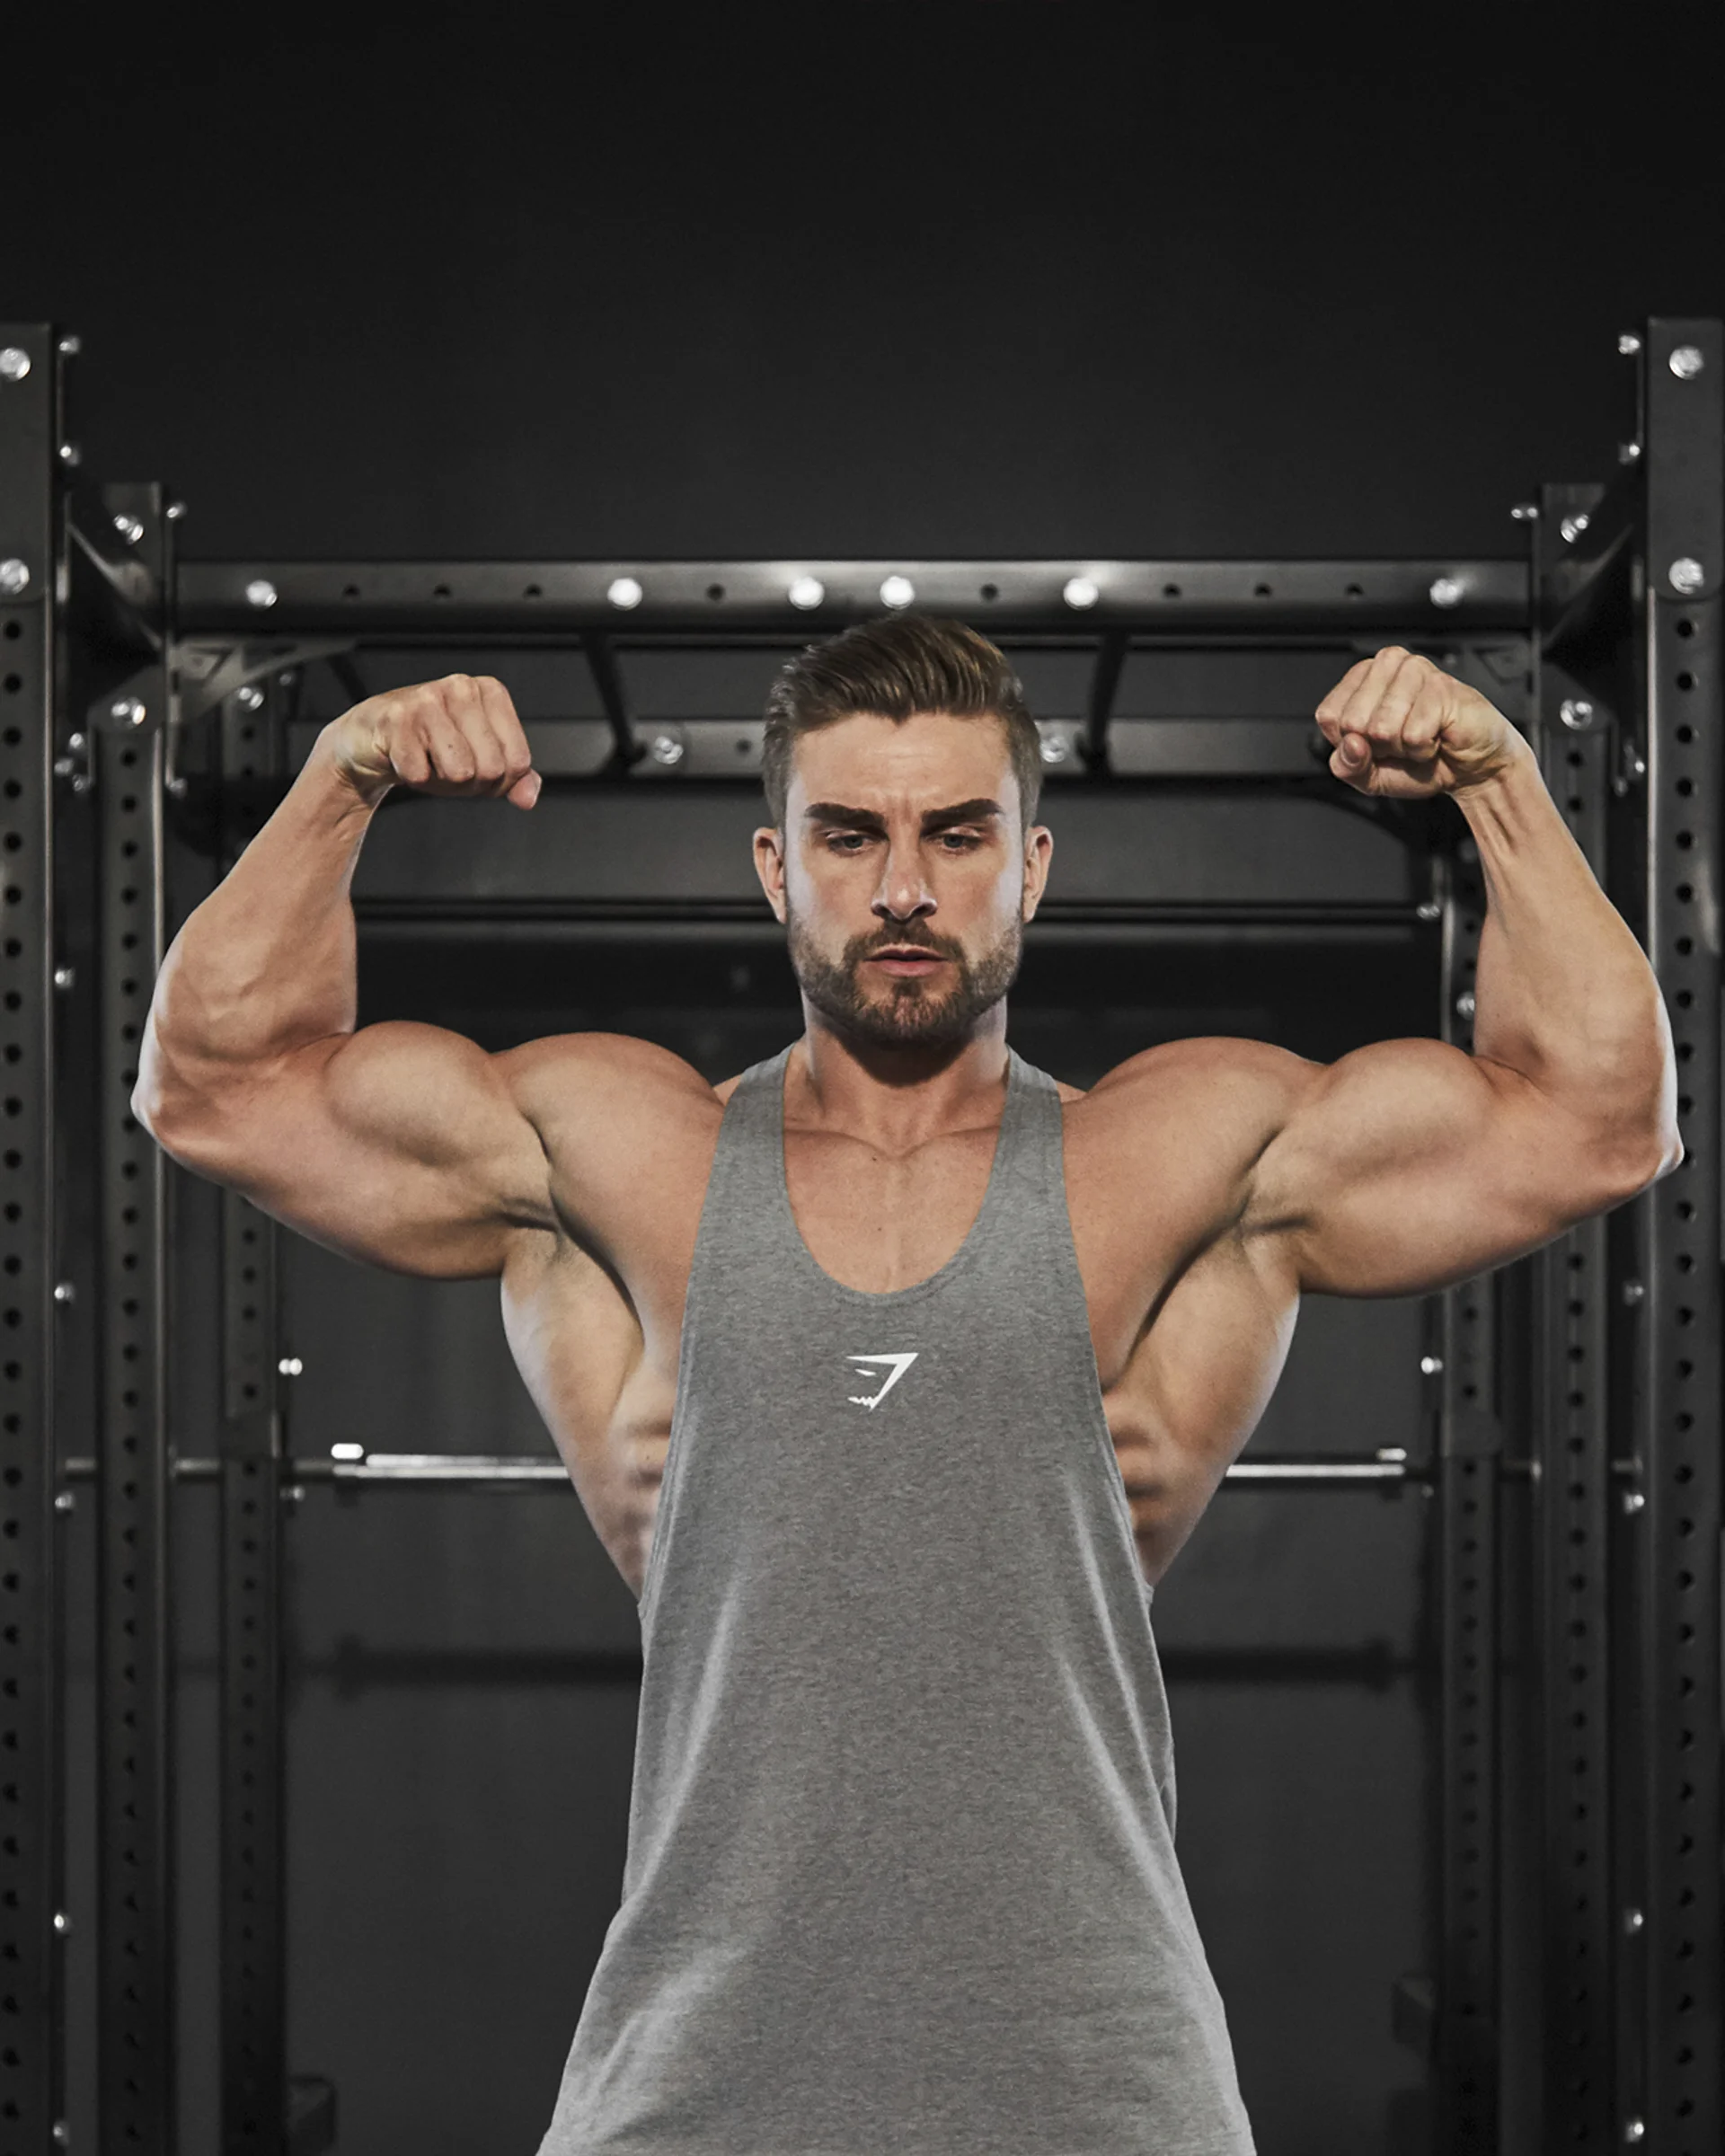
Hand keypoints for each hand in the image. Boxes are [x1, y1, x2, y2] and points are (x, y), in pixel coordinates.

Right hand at [321, 673, 540, 809]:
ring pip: (460, 772)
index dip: (497, 782)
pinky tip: (404, 758)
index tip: (473, 766)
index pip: (518, 762)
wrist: (372, 737)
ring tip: (427, 759)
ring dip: (441, 781)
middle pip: (492, 769)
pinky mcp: (395, 719)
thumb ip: (514, 778)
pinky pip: (420, 774)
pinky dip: (412, 777)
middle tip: (445, 765)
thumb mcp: (481, 758)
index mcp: (491, 692)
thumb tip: (528, 797)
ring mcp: (427, 699)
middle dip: (469, 784)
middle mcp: (462, 687)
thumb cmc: (431, 744)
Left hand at [1316, 646, 1527, 799]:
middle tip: (1403, 741)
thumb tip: (1350, 745)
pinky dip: (1425, 749)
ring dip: (1403, 749)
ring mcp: (1414, 671)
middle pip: (1352, 722)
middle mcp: (1386, 666)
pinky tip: (1438, 736)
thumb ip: (1347, 766)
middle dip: (1378, 748)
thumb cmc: (1422, 762)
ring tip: (1421, 737)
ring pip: (1382, 729)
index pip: (1328, 716)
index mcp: (1361, 678)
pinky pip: (1413, 736)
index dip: (1350, 743)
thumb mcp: (1370, 775)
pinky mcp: (1441, 687)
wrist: (1473, 767)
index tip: (1375, 744)